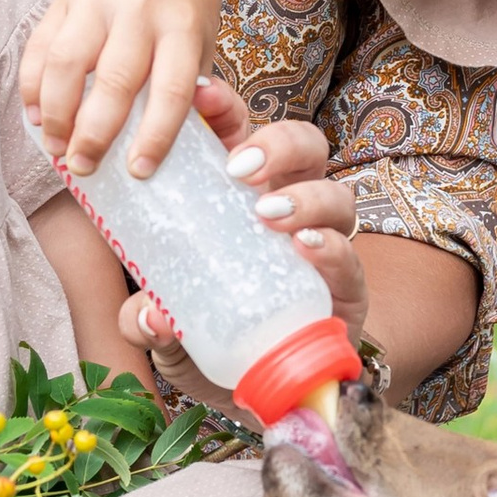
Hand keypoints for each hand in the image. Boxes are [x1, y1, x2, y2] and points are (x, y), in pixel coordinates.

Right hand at [22, 0, 222, 178]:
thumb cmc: (186, 14)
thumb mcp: (202, 48)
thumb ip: (186, 95)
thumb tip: (152, 152)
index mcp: (182, 26)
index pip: (170, 89)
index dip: (154, 136)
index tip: (137, 172)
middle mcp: (139, 8)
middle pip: (113, 79)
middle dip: (94, 133)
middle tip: (83, 166)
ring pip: (66, 61)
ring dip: (56, 112)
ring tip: (55, 146)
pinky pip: (39, 44)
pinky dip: (32, 85)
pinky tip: (36, 115)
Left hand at [114, 80, 365, 417]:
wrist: (262, 398)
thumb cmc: (210, 340)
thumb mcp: (164, 328)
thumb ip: (146, 320)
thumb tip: (148, 316)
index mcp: (238, 197)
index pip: (240, 133)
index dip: (226, 108)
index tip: (202, 97)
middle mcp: (288, 209)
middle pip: (304, 147)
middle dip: (277, 144)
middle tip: (240, 169)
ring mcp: (323, 246)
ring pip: (336, 194)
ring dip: (305, 196)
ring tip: (269, 214)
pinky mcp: (346, 290)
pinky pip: (351, 258)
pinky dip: (332, 249)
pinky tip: (306, 249)